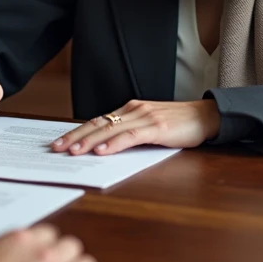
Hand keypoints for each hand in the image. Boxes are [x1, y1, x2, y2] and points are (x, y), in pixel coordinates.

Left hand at [51, 99, 220, 156]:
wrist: (206, 116)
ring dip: (89, 141)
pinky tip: (102, 151)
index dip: (77, 132)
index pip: (97, 121)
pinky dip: (114, 144)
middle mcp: (133, 110)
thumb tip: (106, 147)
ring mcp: (145, 118)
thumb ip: (130, 133)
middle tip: (56, 148)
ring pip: (110, 130)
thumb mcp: (149, 126)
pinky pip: (130, 136)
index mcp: (130, 110)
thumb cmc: (179, 124)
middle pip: (98, 124)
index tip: (60, 142)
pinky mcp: (157, 128)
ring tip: (73, 151)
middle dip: (75, 137)